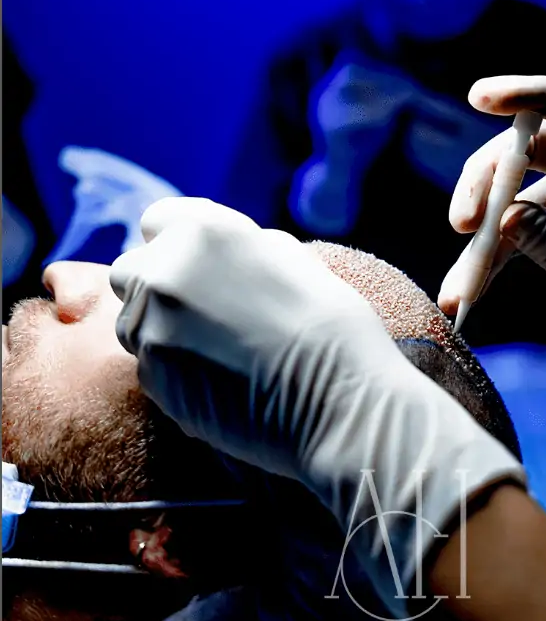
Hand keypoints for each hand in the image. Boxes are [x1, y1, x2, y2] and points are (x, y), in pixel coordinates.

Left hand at [110, 197, 524, 617]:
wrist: (339, 400)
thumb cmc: (332, 326)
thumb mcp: (291, 258)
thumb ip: (239, 245)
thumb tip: (214, 251)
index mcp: (203, 232)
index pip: (156, 220)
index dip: (175, 242)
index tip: (196, 265)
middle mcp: (165, 273)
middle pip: (132, 270)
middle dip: (159, 285)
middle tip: (204, 311)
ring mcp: (152, 328)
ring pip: (133, 320)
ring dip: (161, 328)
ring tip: (215, 349)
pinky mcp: (154, 379)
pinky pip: (148, 364)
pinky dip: (173, 369)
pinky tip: (217, 378)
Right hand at [439, 75, 545, 377]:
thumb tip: (506, 218)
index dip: (535, 93)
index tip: (480, 97)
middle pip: (529, 148)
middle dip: (487, 180)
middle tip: (461, 225)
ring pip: (511, 190)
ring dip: (480, 231)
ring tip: (459, 288)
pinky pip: (514, 230)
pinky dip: (490, 258)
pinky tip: (470, 291)